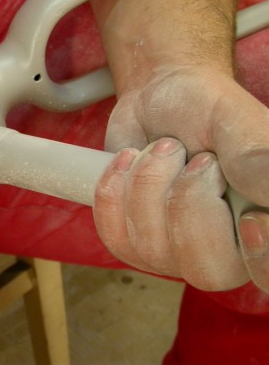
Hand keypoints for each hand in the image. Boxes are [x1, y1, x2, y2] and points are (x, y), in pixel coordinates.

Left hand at [94, 63, 268, 291]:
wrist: (155, 96)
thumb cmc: (203, 107)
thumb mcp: (235, 121)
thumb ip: (257, 160)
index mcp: (264, 222)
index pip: (268, 271)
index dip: (261, 257)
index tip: (249, 218)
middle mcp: (226, 250)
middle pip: (207, 272)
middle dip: (187, 202)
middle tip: (195, 158)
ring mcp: (175, 253)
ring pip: (151, 249)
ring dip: (147, 183)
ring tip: (162, 148)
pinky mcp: (133, 243)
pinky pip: (115, 237)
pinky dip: (114, 190)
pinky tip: (129, 161)